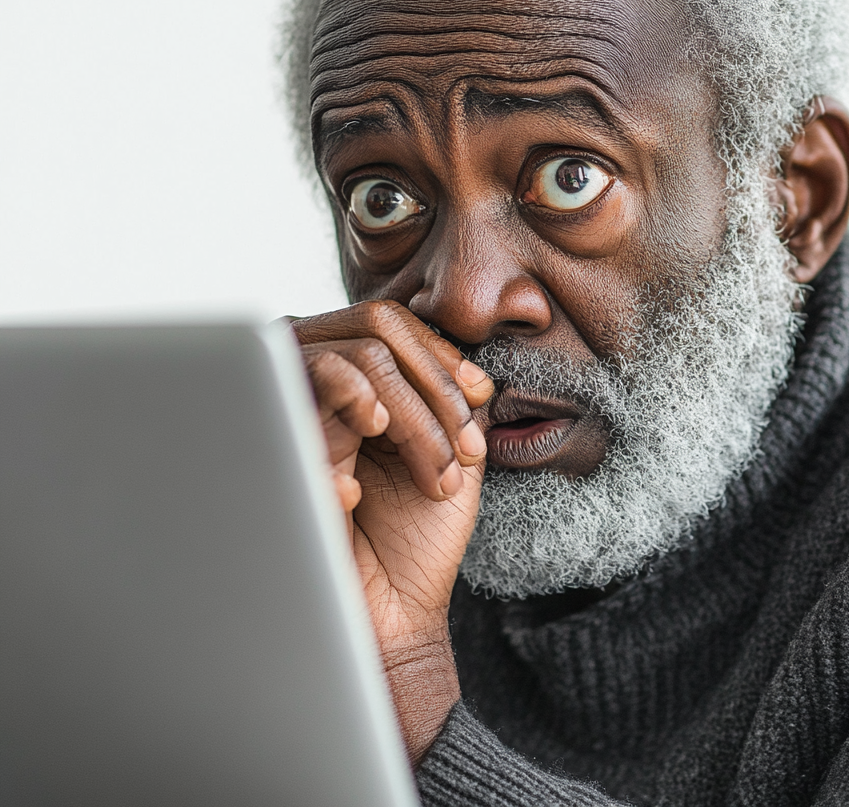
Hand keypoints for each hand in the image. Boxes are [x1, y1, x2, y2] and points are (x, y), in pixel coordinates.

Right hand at [289, 301, 492, 763]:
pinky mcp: (275, 447)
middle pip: (374, 328)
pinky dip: (351, 414)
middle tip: (466, 449)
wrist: (387, 615)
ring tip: (436, 474)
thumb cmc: (417, 537)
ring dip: (416, 416)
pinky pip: (302, 397)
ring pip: (355, 360)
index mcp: (362, 389)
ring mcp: (297, 415)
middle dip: (435, 382)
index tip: (480, 394)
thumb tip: (467, 350)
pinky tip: (368, 477)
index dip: (441, 351)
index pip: (392, 325)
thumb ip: (455, 397)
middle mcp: (324, 392)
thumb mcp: (453, 454)